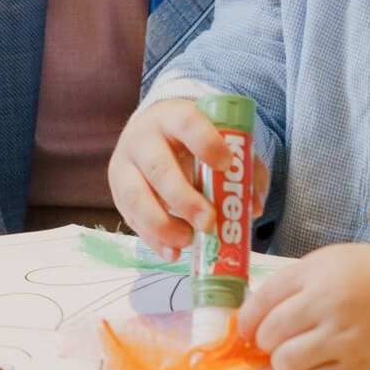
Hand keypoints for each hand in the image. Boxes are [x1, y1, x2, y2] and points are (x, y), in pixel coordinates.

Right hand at [108, 98, 267, 257]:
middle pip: (158, 168)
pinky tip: (173, 252)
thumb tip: (252, 207)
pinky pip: (131, 218)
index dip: (206, 143)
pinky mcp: (117, 191)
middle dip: (184, 199)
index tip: (226, 164)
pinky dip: (153, 239)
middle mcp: (143, 138)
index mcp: (172, 117)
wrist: (152, 131)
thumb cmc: (192, 139)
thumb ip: (242, 167)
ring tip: (188, 241)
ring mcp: (125, 165)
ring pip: (135, 196)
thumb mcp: (217, 139)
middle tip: (209, 222)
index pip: (186, 123)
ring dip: (163, 225)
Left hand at [238, 232, 369, 369]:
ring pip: (285, 362)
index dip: (247, 318)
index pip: (263, 299)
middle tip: (274, 341)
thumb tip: (258, 313)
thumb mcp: (335, 261)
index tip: (245, 328)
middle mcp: (326, 304)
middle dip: (264, 340)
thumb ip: (298, 282)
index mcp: (318, 272)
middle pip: (269, 333)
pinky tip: (318, 365)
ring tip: (296, 354)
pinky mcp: (358, 368)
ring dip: (283, 361)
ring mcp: (342, 339)